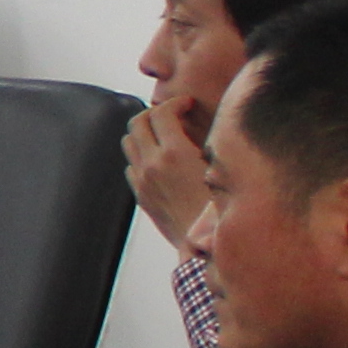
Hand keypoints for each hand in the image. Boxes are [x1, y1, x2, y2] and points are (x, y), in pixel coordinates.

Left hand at [125, 97, 213, 244]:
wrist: (203, 245)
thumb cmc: (220, 208)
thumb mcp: (219, 169)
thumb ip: (204, 144)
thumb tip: (196, 125)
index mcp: (173, 154)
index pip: (161, 113)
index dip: (175, 103)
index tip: (186, 104)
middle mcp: (151, 164)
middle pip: (136, 122)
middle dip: (153, 112)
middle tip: (171, 114)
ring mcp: (141, 180)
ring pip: (128, 142)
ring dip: (142, 132)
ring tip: (163, 134)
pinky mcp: (140, 195)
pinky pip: (131, 165)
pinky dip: (140, 155)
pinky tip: (159, 159)